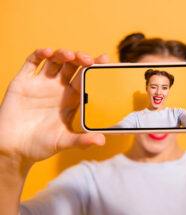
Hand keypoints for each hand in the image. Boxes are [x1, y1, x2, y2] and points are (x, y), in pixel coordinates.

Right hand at [0, 48, 108, 165]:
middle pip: (73, 66)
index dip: (95, 69)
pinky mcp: (24, 82)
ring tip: (70, 56)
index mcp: (72, 99)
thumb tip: (102, 141)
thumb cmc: (40, 145)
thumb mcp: (63, 142)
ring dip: (64, 54)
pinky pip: (32, 62)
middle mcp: (59, 88)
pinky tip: (48, 52)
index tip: (104, 61)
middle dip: (82, 59)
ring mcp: (41, 83)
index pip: (87, 79)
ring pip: (56, 60)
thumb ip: (82, 141)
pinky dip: (40, 54)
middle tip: (88, 60)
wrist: (13, 149)